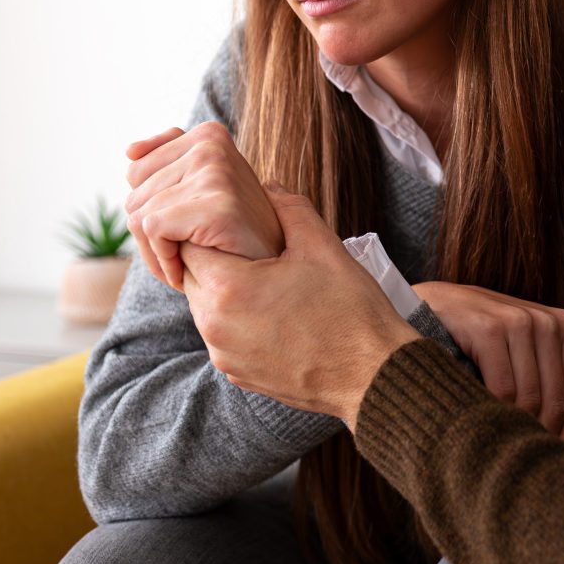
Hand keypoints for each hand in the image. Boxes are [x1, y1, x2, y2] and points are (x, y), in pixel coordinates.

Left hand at [124, 122, 283, 288]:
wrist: (274, 269)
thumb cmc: (232, 235)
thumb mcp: (202, 188)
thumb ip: (169, 159)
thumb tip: (130, 151)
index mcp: (209, 135)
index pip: (135, 171)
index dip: (153, 208)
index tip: (186, 224)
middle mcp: (212, 145)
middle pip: (134, 194)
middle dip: (152, 233)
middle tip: (192, 246)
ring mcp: (217, 172)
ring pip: (139, 216)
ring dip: (159, 252)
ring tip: (195, 258)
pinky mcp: (217, 205)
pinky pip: (152, 230)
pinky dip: (164, 260)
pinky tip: (191, 268)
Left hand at [180, 184, 418, 427]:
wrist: (373, 375)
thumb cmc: (351, 310)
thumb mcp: (323, 247)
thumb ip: (290, 210)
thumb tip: (269, 187)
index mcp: (228, 289)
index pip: (190, 246)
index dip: (210, 231)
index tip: (236, 227)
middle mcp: (214, 326)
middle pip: (194, 278)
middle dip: (218, 260)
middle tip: (255, 251)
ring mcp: (225, 356)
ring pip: (207, 310)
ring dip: (227, 293)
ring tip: (268, 283)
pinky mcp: (239, 376)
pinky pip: (224, 338)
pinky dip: (240, 323)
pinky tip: (276, 315)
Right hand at [412, 281, 563, 446]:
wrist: (433, 304)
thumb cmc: (487, 329)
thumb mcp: (532, 336)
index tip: (558, 462)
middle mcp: (546, 321)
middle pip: (558, 400)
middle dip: (546, 438)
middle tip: (530, 468)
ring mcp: (517, 322)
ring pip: (531, 398)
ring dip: (521, 432)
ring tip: (509, 455)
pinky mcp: (486, 330)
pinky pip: (502, 389)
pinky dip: (497, 415)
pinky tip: (489, 431)